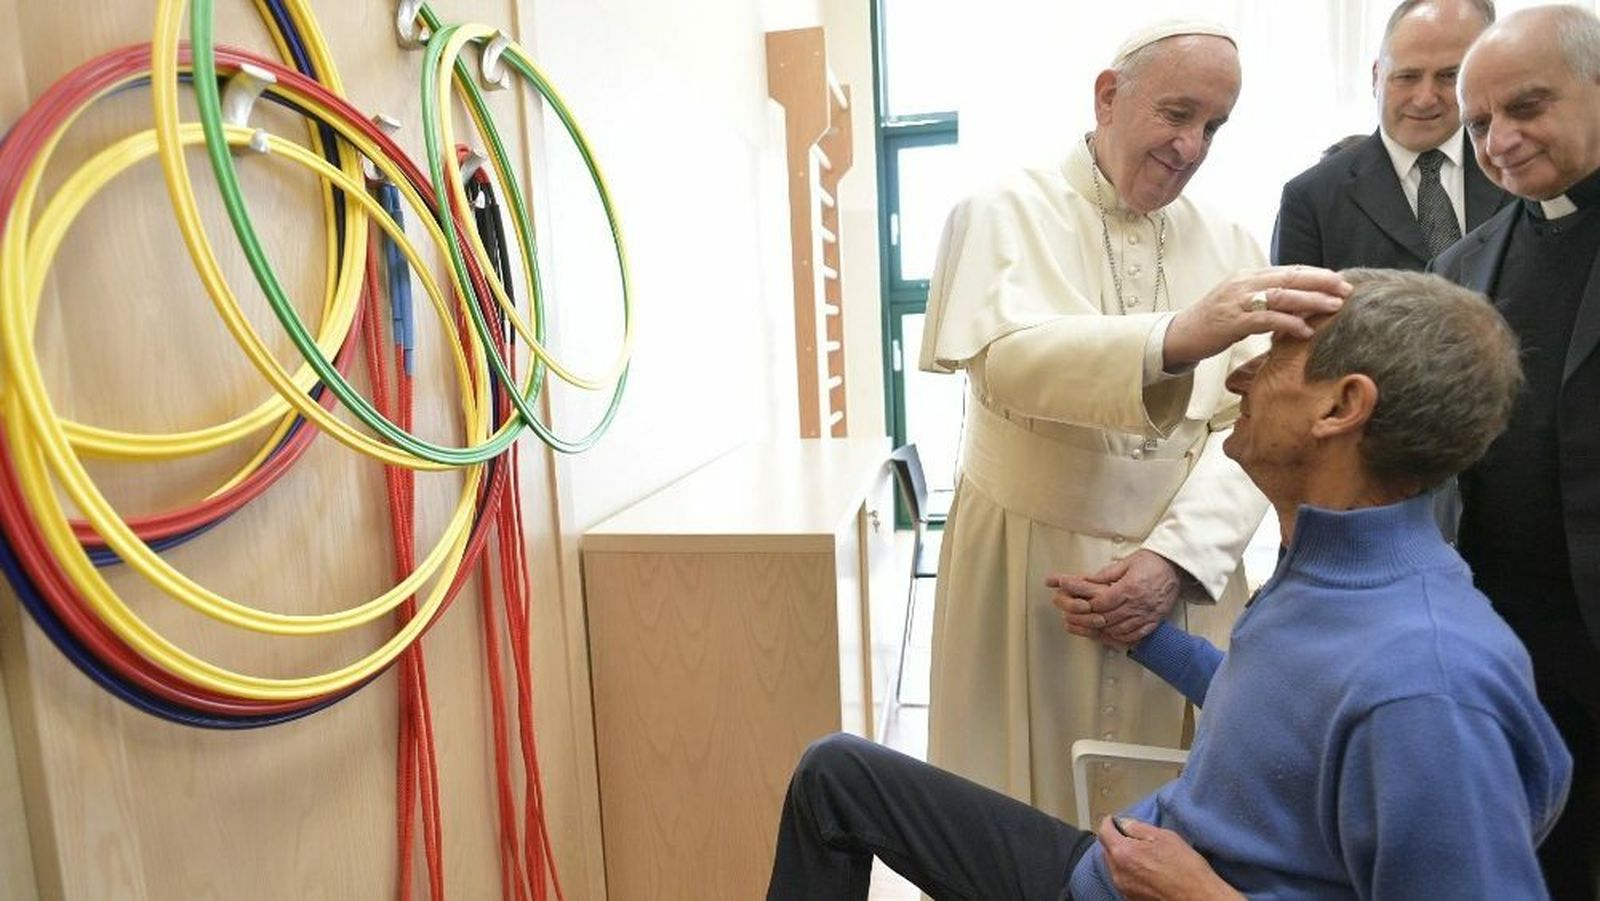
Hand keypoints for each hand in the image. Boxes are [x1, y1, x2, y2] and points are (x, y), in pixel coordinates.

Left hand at [1047, 550, 1180, 646]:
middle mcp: (1138, 603)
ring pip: (1120, 629)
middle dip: (1093, 619)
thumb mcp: (1126, 562)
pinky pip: (1136, 634)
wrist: (1176, 568)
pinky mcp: (1154, 620)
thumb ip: (1106, 574)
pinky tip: (1115, 633)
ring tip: (1096, 627)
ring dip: (1106, 629)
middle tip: (1083, 619)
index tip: (1082, 605)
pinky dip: (1123, 636)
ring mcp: (1147, 614)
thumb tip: (1087, 580)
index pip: (1103, 603)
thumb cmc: (1152, 562)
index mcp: (1129, 587)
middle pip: (1109, 618)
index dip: (1089, 606)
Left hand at [1096, 816, 1242, 900]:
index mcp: (1123, 853)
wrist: (1198, 897)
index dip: (1109, 822)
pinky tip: (1144, 870)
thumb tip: (1123, 823)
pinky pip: (1123, 880)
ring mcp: (1124, 888)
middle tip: (1128, 835)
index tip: (1114, 819)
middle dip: (1114, 840)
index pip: (1104, 832)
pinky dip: (1128, 871)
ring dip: (1121, 857)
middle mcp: (1117, 872)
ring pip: (1114, 866)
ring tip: (1139, 853)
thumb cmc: (1184, 866)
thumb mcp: (1164, 837)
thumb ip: (1138, 828)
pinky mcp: (1131, 899)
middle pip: (1106, 850)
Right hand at [1163, 265, 1348, 367]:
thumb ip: (1267, 298)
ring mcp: (1237, 301)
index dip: (1316, 273)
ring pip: (1282, 295)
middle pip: (1289, 277)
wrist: (1180, 334)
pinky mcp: (1232, 321)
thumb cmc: (1214, 321)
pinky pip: (1266, 319)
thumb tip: (1300, 300)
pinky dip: (1289, 323)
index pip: (1289, 269)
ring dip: (1311, 300)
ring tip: (1334, 306)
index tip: (1340, 280)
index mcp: (1248, 275)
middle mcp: (1244, 283)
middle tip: (1346, 288)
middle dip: (1321, 281)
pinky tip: (1305, 330)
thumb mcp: (1242, 303)